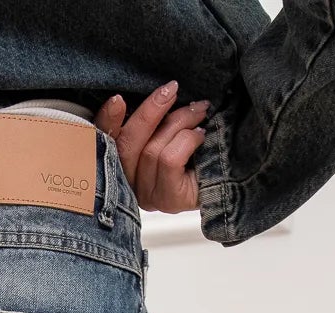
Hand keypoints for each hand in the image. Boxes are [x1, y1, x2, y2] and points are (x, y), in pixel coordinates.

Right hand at [95, 82, 210, 214]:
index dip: (107, 121)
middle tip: (172, 89)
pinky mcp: (167, 201)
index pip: (106, 142)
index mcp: (121, 165)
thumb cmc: (194, 149)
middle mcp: (129, 185)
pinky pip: (169, 160)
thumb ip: (149, 120)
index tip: (118, 100)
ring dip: (179, 122)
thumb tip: (145, 95)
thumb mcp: (166, 128)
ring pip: (152, 150)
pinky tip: (201, 134)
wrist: (228, 176)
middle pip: (126, 145)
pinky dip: (188, 140)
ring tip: (199, 112)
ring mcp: (147, 196)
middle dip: (150, 112)